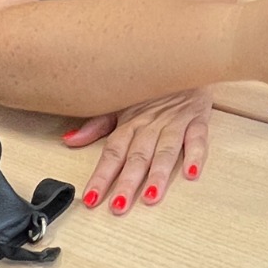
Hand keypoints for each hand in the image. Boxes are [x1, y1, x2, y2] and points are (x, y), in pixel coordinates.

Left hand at [64, 89, 211, 214]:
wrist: (185, 60)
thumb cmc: (154, 89)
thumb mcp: (122, 104)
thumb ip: (98, 125)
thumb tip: (69, 140)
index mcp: (131, 123)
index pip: (112, 152)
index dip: (102, 175)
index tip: (91, 198)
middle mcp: (151, 124)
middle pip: (137, 156)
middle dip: (128, 182)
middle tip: (119, 206)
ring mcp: (175, 122)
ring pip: (165, 150)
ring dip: (158, 173)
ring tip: (151, 196)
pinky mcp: (198, 120)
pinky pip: (198, 138)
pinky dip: (196, 154)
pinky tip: (191, 172)